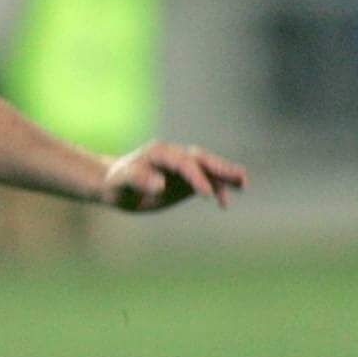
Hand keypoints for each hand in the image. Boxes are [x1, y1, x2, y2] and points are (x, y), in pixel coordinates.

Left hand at [99, 141, 246, 211]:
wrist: (114, 186)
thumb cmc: (116, 183)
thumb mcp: (121, 183)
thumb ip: (138, 180)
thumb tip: (160, 184)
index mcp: (159, 153)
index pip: (184, 163)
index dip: (196, 177)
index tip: (206, 194)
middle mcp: (174, 156)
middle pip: (201, 159)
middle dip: (220, 168)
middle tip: (240, 178)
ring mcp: (182, 166)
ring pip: (208, 167)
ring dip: (226, 175)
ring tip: (243, 184)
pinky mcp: (186, 179)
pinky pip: (206, 181)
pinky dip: (217, 189)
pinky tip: (224, 204)